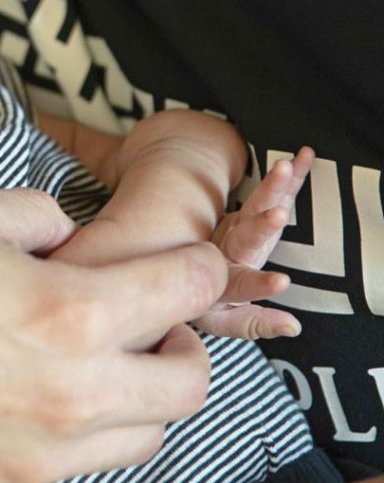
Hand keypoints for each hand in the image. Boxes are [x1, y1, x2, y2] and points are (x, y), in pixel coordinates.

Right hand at [0, 186, 226, 482]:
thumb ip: (38, 217)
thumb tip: (66, 234)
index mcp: (74, 314)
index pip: (186, 290)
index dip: (199, 265)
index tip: (190, 262)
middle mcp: (74, 397)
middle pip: (189, 387)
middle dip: (184, 346)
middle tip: (148, 322)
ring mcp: (39, 460)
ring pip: (140, 440)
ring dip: (134, 397)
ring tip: (86, 363)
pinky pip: (62, 472)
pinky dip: (62, 437)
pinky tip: (14, 402)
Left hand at [195, 147, 312, 339]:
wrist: (179, 266)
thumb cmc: (208, 300)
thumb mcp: (226, 320)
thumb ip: (257, 323)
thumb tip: (293, 326)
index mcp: (225, 280)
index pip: (243, 284)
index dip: (261, 285)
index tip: (282, 282)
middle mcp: (230, 249)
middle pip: (247, 237)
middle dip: (262, 226)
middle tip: (278, 214)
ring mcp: (238, 229)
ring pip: (255, 207)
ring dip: (271, 188)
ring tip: (285, 167)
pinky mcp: (250, 215)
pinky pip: (272, 194)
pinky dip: (289, 177)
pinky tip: (302, 156)